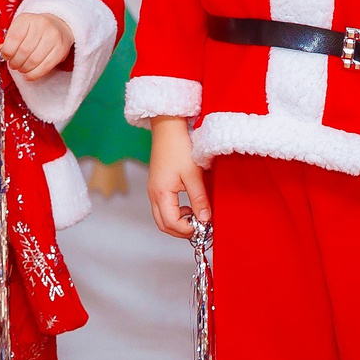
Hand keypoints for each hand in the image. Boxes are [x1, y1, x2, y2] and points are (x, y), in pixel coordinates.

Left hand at [0, 11, 71, 81]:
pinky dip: (34, 74)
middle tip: (13, 65)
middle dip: (15, 62)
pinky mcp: (61, 49)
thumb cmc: (35, 30)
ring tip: (21, 68)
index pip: (14, 38)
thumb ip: (9, 40)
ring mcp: (53, 37)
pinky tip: (28, 75)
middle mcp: (41, 25)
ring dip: (24, 69)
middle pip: (23, 51)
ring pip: (34, 60)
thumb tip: (1, 51)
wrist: (58, 26)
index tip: (6, 56)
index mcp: (27, 19)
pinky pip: (45, 66)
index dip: (7, 52)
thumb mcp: (20, 28)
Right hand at [145, 117, 211, 237]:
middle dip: (181, 231)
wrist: (168, 128)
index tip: (204, 228)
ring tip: (196, 217)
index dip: (188, 230)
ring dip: (178, 223)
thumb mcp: (193, 174)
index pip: (171, 223)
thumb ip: (199, 199)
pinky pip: (163, 208)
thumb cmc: (179, 147)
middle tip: (200, 228)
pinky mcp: (157, 186)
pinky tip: (189, 206)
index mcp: (161, 193)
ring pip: (162, 218)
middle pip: (163, 225)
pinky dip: (175, 213)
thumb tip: (206, 219)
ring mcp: (153, 191)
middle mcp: (153, 195)